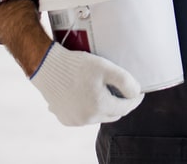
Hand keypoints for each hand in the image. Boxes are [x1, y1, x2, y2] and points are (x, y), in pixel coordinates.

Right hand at [29, 43, 143, 125]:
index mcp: (99, 107)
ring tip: (107, 92)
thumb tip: (136, 93)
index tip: (139, 90)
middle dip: (122, 104)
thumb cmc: (77, 65)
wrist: (47, 67)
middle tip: (125, 91)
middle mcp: (87, 119)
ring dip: (106, 107)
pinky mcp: (65, 119)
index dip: (135, 98)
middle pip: (113, 114)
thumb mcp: (106, 68)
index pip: (126, 107)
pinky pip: (84, 117)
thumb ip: (125, 81)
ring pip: (99, 116)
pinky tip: (89, 96)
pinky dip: (90, 109)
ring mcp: (75, 121)